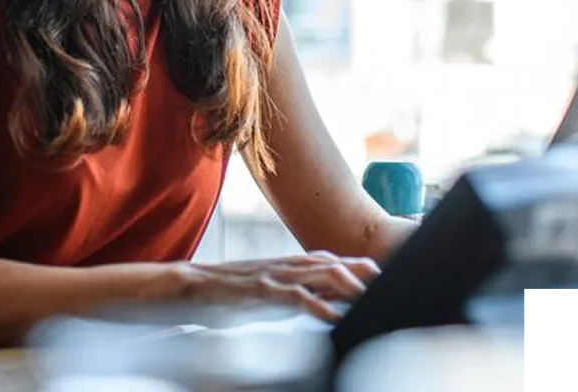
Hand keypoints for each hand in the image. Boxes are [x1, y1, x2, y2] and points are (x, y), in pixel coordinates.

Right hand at [171, 251, 380, 322]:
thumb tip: (329, 302)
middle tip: (385, 280)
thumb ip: (298, 292)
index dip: (356, 265)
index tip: (379, 274)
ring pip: (319, 273)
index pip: (331, 260)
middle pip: (333, 262)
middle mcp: (286, 264)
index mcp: (289, 264)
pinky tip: (332, 316)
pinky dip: (317, 305)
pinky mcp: (262, 289)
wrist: (192, 285)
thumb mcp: (270, 289)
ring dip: (347, 283)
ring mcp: (275, 275)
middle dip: (360, 270)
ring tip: (367, 295)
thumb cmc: (231, 292)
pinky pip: (295, 296)